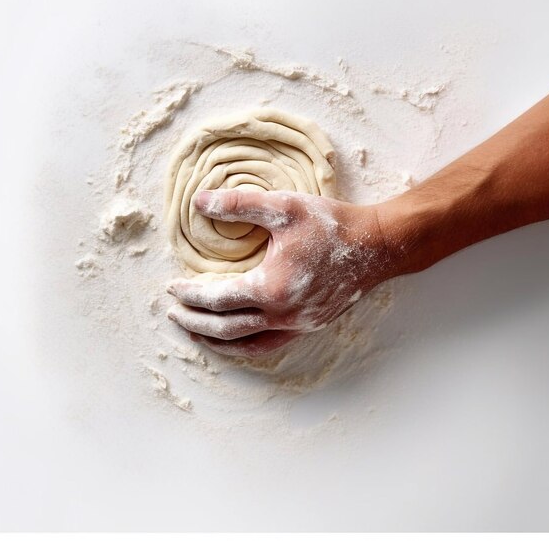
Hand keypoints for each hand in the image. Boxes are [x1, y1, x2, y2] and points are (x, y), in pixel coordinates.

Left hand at [167, 189, 395, 356]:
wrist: (377, 245)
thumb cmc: (331, 225)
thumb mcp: (283, 207)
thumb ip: (237, 204)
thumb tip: (198, 202)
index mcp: (271, 289)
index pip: (217, 299)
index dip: (189, 295)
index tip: (171, 288)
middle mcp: (283, 315)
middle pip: (226, 329)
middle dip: (195, 324)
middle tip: (174, 314)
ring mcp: (299, 325)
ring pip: (248, 346)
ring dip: (217, 343)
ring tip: (197, 334)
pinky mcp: (310, 326)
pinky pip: (270, 346)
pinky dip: (246, 345)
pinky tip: (239, 337)